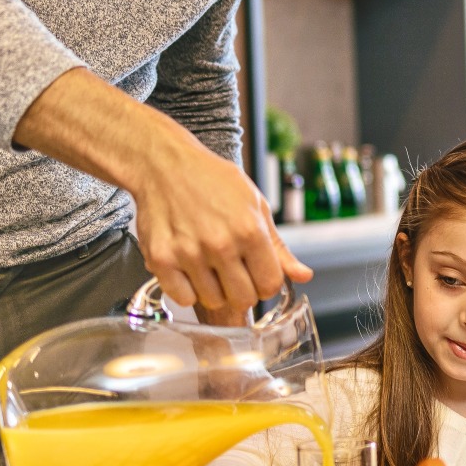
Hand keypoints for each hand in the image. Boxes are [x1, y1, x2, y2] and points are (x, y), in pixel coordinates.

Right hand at [132, 141, 311, 317]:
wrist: (164, 164)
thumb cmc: (212, 180)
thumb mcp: (255, 205)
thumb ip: (278, 246)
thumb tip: (304, 275)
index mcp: (249, 230)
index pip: (270, 285)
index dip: (266, 282)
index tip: (257, 273)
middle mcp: (220, 244)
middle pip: (243, 300)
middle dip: (243, 289)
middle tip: (233, 271)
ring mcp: (189, 253)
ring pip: (214, 302)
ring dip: (214, 290)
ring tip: (209, 264)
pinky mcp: (161, 259)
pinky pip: (183, 299)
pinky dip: (187, 290)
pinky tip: (189, 269)